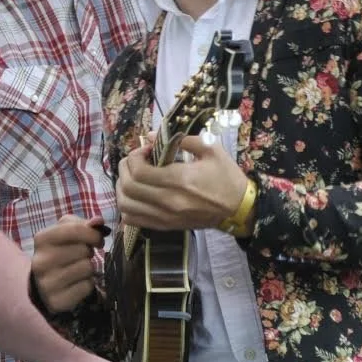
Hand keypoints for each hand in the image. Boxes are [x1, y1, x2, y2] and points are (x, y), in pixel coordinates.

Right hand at [31, 214, 105, 311]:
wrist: (42, 284)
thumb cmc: (59, 252)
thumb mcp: (65, 233)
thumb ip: (82, 224)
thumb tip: (98, 221)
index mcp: (42, 239)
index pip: (75, 229)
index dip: (93, 233)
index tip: (98, 239)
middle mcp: (41, 261)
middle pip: (83, 250)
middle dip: (88, 252)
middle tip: (82, 256)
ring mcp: (47, 283)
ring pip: (87, 268)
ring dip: (89, 268)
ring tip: (79, 269)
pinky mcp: (56, 300)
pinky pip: (87, 287)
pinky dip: (87, 284)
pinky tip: (77, 283)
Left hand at [117, 132, 248, 231]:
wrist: (239, 208)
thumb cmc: (226, 176)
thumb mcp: (210, 149)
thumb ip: (182, 139)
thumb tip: (152, 136)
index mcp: (180, 180)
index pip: (139, 171)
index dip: (135, 157)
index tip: (146, 150)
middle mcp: (169, 201)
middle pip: (129, 187)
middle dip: (125, 168)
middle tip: (135, 160)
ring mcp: (165, 217)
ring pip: (126, 205)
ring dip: (122, 188)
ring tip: (133, 177)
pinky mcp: (165, 226)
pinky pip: (133, 220)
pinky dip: (127, 206)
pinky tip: (136, 195)